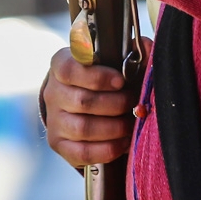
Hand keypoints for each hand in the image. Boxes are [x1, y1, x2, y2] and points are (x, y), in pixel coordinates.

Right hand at [41, 44, 143, 166]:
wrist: (83, 102)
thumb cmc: (103, 77)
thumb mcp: (114, 60)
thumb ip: (133, 52)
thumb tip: (148, 47)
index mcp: (62, 64)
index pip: (70, 69)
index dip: (97, 77)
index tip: (121, 81)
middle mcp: (53, 92)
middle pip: (82, 102)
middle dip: (115, 105)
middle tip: (133, 104)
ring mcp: (54, 120)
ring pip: (83, 128)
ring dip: (114, 128)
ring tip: (130, 124)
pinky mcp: (58, 143)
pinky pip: (82, 152)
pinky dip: (107, 149)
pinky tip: (122, 142)